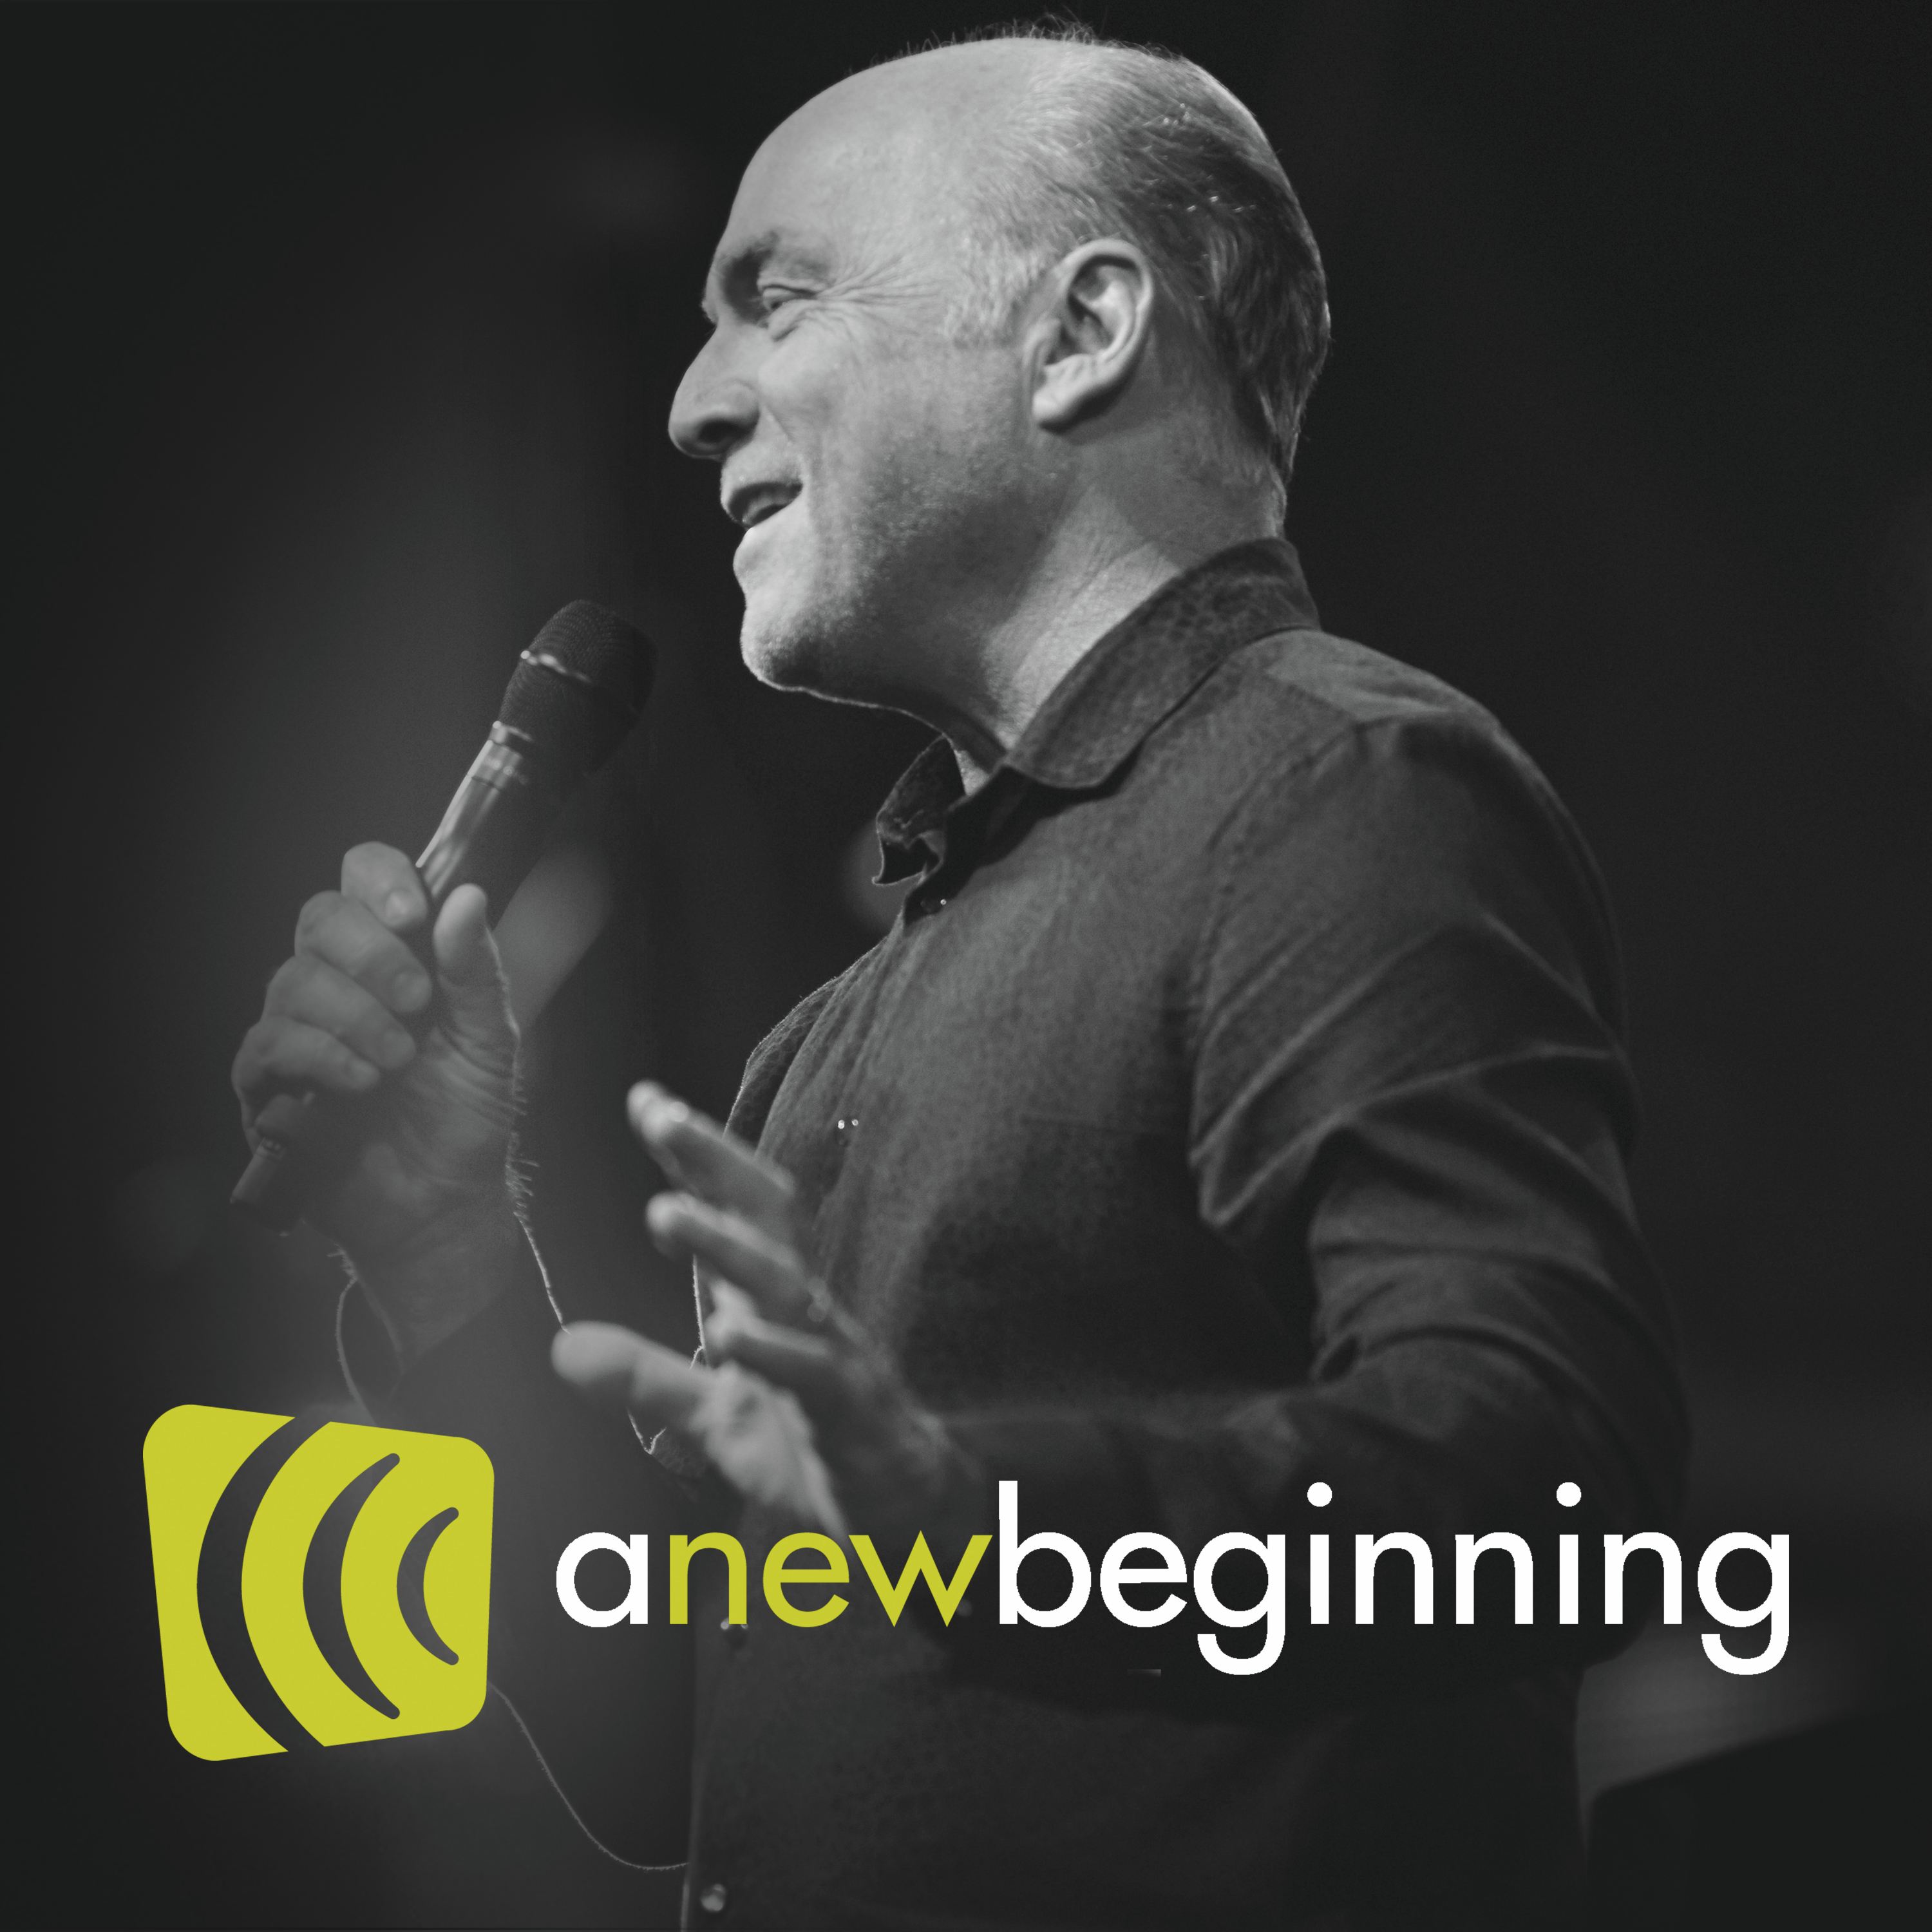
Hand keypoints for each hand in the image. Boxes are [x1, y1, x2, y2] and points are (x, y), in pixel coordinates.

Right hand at [231, 843, 522, 1355]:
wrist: (442, 1201)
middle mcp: (335, 982)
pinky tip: (361, 1083)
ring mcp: (295, 1030)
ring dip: (355, 1016)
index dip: (380, 881)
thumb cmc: (463, 1115)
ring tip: (399, 1061)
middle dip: (371, 953)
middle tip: (415, 1000)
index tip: (412, 913)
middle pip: (319, 919)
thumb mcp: (489, 1040)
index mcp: (391, 957)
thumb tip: (467, 897)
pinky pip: (268, 1045)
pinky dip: (320, 1057)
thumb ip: (477, 971)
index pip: (362, 880)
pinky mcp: (266, 1085)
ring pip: (293, 982)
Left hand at [551, 1084, 974, 1543]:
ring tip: (666, 1212)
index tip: (647, 1099)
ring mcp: (834, 1355)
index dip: (698, 1155)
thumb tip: (563, 1348)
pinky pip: (815, 1373)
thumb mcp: (714, 1415)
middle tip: (663, 1117)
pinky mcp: (852, 1411)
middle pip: (768, 1217)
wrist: (901, 1518)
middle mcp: (805, 1311)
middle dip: (718, 1162)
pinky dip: (773, 1352)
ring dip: (728, 1246)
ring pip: (786, 1285)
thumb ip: (646, 1378)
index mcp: (771, 1301)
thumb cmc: (811, 1446)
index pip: (737, 1211)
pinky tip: (727, 1335)